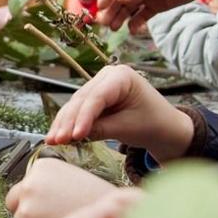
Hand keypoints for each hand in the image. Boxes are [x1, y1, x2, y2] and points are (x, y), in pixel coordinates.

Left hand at [6, 158, 120, 217]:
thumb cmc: (100, 201)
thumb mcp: (74, 177)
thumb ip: (50, 183)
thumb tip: (36, 195)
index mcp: (41, 167)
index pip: (23, 186)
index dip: (33, 198)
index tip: (46, 205)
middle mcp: (29, 186)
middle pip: (15, 205)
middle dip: (28, 214)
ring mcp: (28, 211)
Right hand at [46, 64, 192, 161]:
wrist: (164, 128)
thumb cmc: (152, 124)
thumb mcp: (129, 127)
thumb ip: (102, 129)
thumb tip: (74, 135)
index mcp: (121, 76)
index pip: (97, 97)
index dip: (83, 117)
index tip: (75, 136)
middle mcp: (107, 76)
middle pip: (82, 100)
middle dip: (68, 122)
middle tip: (56, 141)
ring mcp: (98, 86)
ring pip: (75, 106)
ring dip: (63, 124)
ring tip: (52, 141)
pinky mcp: (94, 98)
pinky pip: (78, 111)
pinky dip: (68, 124)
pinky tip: (56, 136)